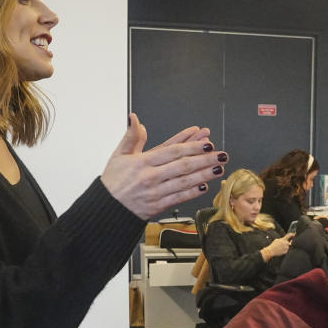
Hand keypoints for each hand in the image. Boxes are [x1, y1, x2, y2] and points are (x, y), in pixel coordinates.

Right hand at [100, 113, 227, 219]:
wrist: (106, 209)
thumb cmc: (113, 182)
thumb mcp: (118, 155)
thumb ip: (131, 137)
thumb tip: (135, 119)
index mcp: (142, 162)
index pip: (172, 151)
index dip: (191, 146)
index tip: (207, 142)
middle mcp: (150, 177)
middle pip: (182, 165)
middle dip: (204, 159)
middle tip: (221, 154)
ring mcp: (155, 192)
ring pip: (184, 182)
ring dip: (203, 175)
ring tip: (218, 168)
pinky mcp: (157, 206)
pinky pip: (178, 198)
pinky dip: (192, 192)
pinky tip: (204, 186)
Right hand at [262, 233, 293, 260]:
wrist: (271, 251)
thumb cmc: (273, 245)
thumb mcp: (277, 240)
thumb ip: (281, 239)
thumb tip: (284, 240)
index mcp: (283, 239)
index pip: (289, 235)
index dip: (292, 234)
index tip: (294, 234)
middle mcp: (286, 243)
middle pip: (290, 242)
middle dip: (289, 243)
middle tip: (284, 244)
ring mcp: (286, 248)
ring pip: (288, 247)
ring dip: (286, 247)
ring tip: (281, 248)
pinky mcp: (286, 252)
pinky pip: (287, 250)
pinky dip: (285, 250)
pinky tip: (281, 250)